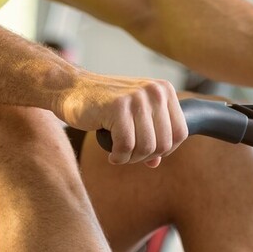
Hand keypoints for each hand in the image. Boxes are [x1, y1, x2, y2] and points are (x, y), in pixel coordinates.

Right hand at [58, 70, 187, 166]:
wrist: (72, 88)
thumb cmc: (103, 104)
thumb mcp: (133, 115)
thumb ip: (149, 135)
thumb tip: (156, 163)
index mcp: (165, 90)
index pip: (181, 132)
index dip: (165, 150)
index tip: (147, 153)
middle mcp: (155, 92)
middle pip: (164, 144)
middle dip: (146, 157)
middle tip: (128, 155)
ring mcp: (137, 98)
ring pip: (147, 147)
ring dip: (131, 159)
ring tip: (119, 154)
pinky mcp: (118, 107)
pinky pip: (126, 146)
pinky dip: (119, 157)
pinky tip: (112, 155)